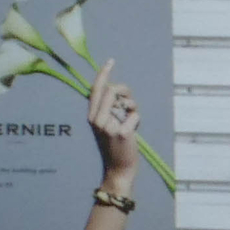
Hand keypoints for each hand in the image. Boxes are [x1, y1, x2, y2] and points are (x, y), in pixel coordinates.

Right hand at [85, 63, 140, 194]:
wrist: (119, 168)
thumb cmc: (117, 144)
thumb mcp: (109, 123)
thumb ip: (111, 106)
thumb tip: (118, 88)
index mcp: (92, 116)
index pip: (95, 90)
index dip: (103, 74)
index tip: (111, 61)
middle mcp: (97, 120)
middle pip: (112, 89)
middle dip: (125, 91)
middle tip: (129, 103)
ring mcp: (108, 126)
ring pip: (125, 101)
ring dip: (132, 106)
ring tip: (131, 119)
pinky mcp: (121, 132)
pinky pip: (134, 114)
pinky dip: (137, 119)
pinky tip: (134, 130)